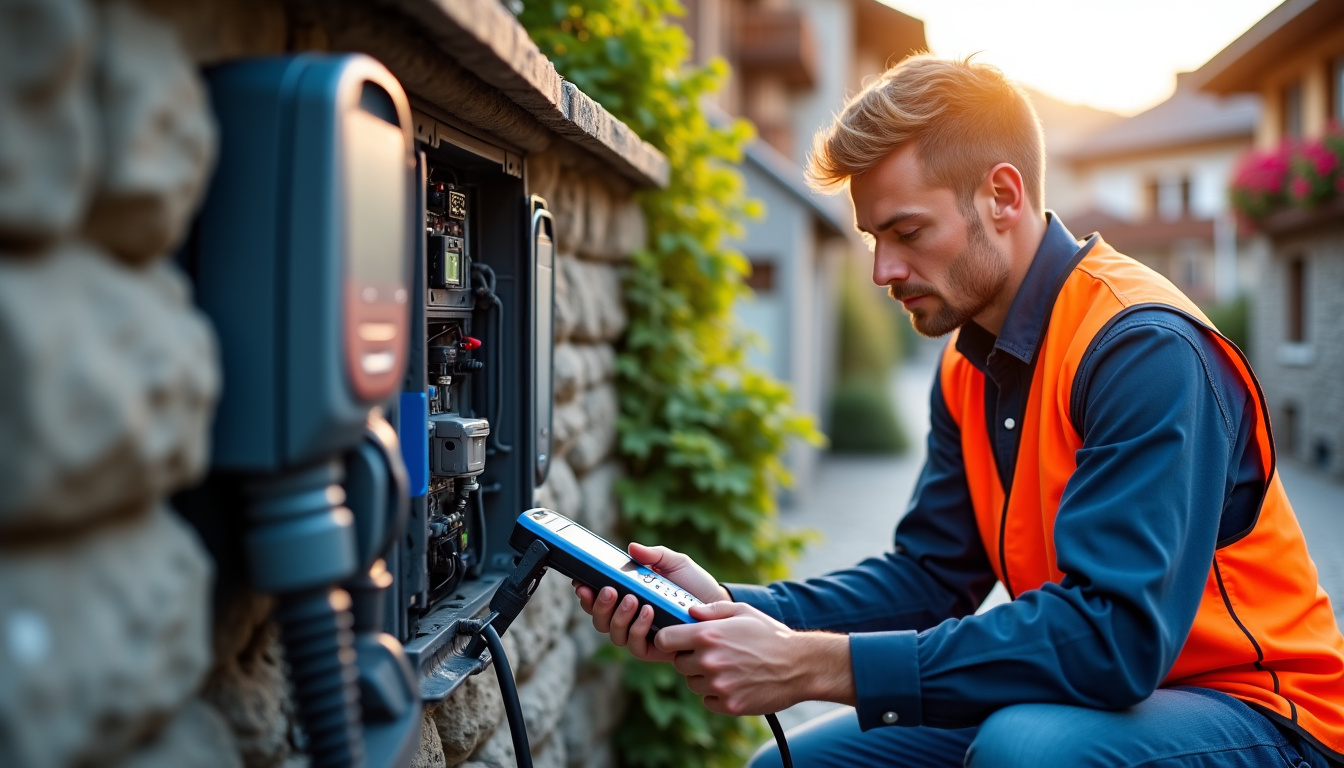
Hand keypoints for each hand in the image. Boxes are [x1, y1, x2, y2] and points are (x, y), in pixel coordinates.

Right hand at [574, 543, 729, 662]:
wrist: (718, 606)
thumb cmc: (694, 584)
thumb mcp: (675, 563)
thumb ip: (654, 555)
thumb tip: (632, 548)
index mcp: (628, 596)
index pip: (598, 599)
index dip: (585, 593)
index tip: (581, 582)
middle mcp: (629, 618)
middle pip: (599, 620)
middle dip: (598, 605)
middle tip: (608, 589)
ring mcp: (641, 635)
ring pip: (613, 634)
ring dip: (618, 616)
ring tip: (633, 599)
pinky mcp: (654, 650)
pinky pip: (635, 645)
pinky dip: (638, 628)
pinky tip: (648, 612)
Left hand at [653, 601, 854, 715]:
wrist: (800, 665)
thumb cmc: (771, 635)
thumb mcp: (743, 612)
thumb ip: (712, 609)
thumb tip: (689, 611)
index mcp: (708, 635)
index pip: (664, 640)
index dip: (669, 640)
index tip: (677, 640)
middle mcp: (708, 661)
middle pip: (679, 663)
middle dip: (690, 658)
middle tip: (713, 654)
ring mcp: (718, 685)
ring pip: (693, 683)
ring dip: (704, 677)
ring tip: (729, 667)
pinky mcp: (729, 705)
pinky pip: (708, 701)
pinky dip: (716, 695)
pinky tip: (735, 683)